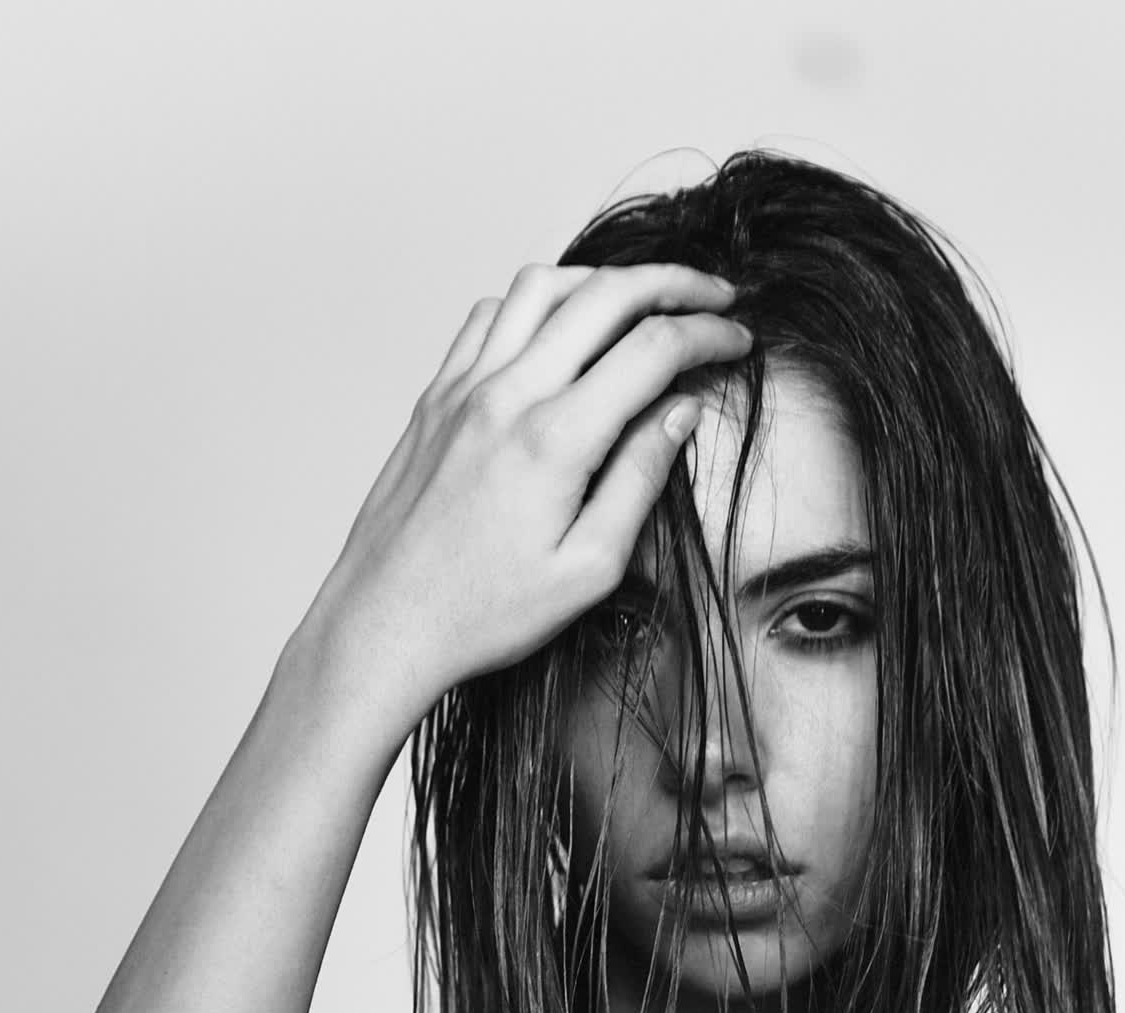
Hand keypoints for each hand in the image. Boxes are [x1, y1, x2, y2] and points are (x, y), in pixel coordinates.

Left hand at [306, 263, 751, 712]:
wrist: (386, 622)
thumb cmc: (482, 613)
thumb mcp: (588, 568)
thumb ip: (640, 479)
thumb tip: (680, 412)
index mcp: (555, 440)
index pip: (652, 348)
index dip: (708, 334)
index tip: (738, 340)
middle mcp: (506, 396)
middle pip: (604, 293)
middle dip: (672, 283)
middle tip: (713, 296)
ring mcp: (463, 389)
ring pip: (541, 285)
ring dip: (601, 279)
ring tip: (640, 300)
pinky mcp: (435, 397)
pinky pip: (487, 315)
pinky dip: (534, 301)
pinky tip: (558, 327)